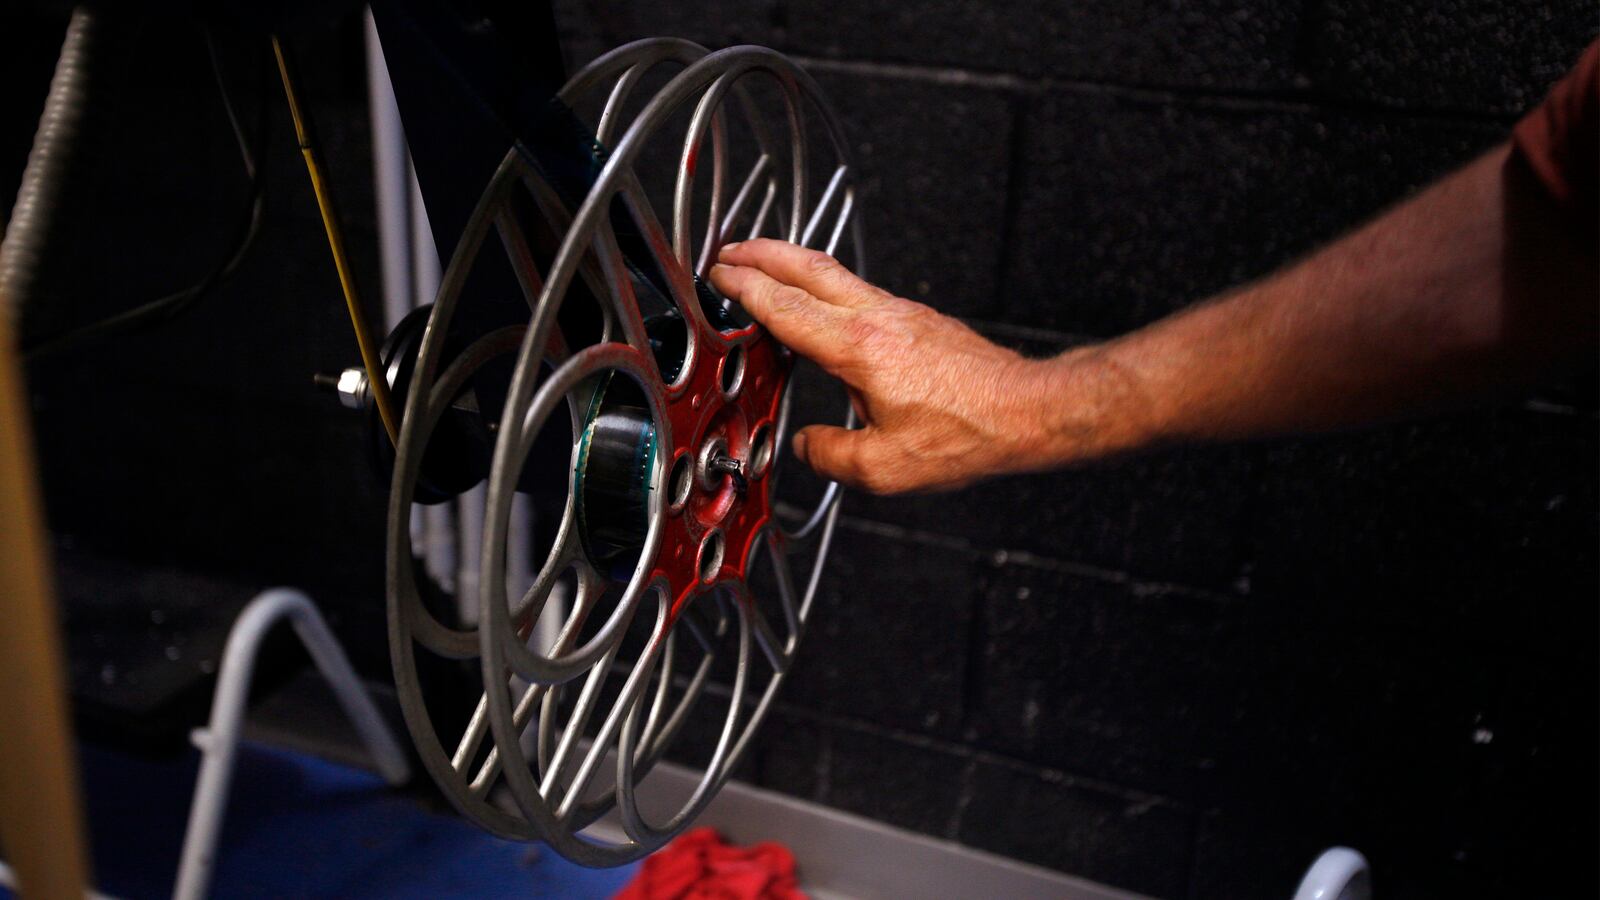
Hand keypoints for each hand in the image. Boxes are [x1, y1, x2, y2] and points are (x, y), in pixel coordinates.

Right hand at [709, 240, 1104, 493]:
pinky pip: (857, 291)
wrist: (1027, 410)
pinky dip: (824, 286)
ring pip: (834, 274)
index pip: (786, 307)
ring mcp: (901, 312)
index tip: (719, 278)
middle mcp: (878, 318)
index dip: (745, 289)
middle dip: (761, 253)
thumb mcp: (885, 466)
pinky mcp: (918, 320)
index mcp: (859, 348)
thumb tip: (809, 447)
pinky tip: (822, 306)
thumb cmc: (969, 432)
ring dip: (792, 265)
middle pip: (807, 267)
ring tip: (765, 268)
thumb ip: (832, 455)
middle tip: (730, 252)